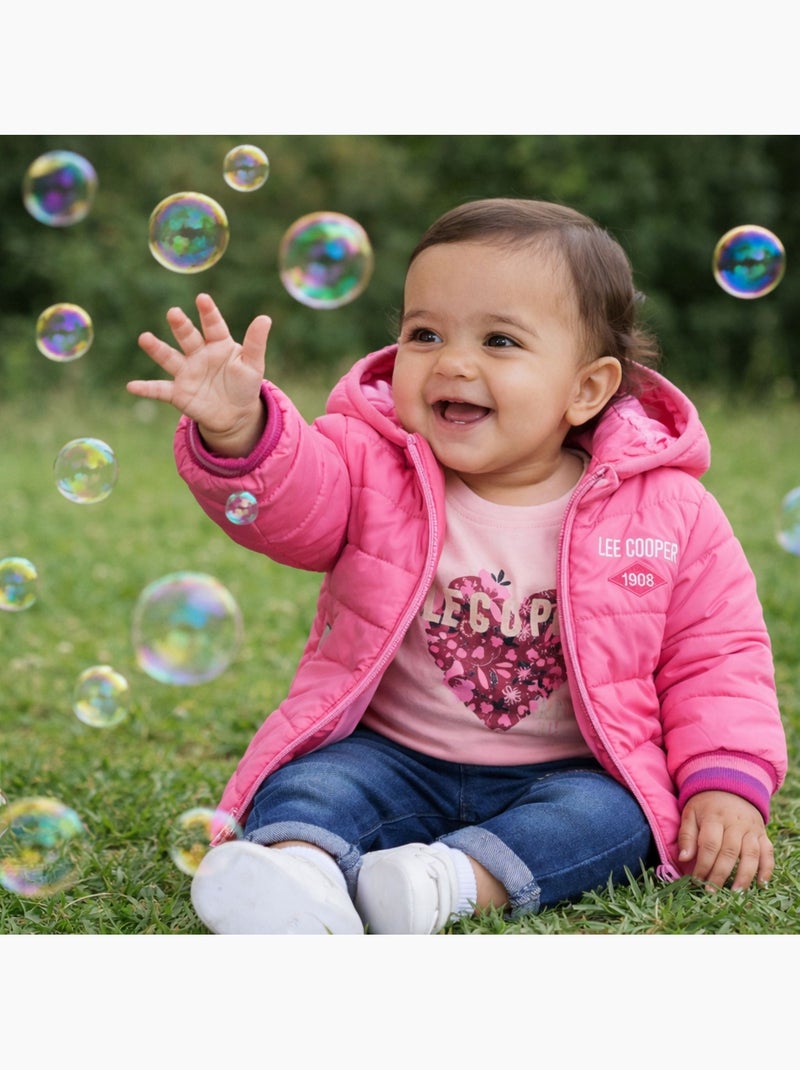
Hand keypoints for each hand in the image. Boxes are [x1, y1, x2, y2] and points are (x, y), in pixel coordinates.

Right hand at [127, 292, 270, 456]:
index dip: (209, 313)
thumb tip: (265, 318)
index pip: (213, 325)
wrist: (235, 414)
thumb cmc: (244, 384)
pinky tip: (132, 386)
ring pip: (169, 358)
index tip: (203, 299)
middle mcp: (198, 354)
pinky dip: (146, 388)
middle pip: (188, 337)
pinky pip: (159, 389)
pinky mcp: (177, 392)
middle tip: (174, 313)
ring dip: (156, 349)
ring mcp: (186, 372)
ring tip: (144, 338)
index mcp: (218, 343)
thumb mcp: (254, 365)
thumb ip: (256, 343)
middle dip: (181, 325)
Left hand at [677, 790, 774, 891]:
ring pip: (751, 854)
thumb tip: (683, 859)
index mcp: (714, 817)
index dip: (703, 865)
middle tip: (712, 891)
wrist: (730, 787)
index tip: (696, 880)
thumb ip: (686, 836)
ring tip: (736, 893)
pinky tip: (761, 884)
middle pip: (729, 852)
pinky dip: (767, 869)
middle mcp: (735, 824)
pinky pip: (768, 852)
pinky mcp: (763, 834)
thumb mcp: (690, 813)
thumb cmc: (706, 805)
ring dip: (744, 875)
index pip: (709, 845)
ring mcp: (751, 829)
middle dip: (720, 874)